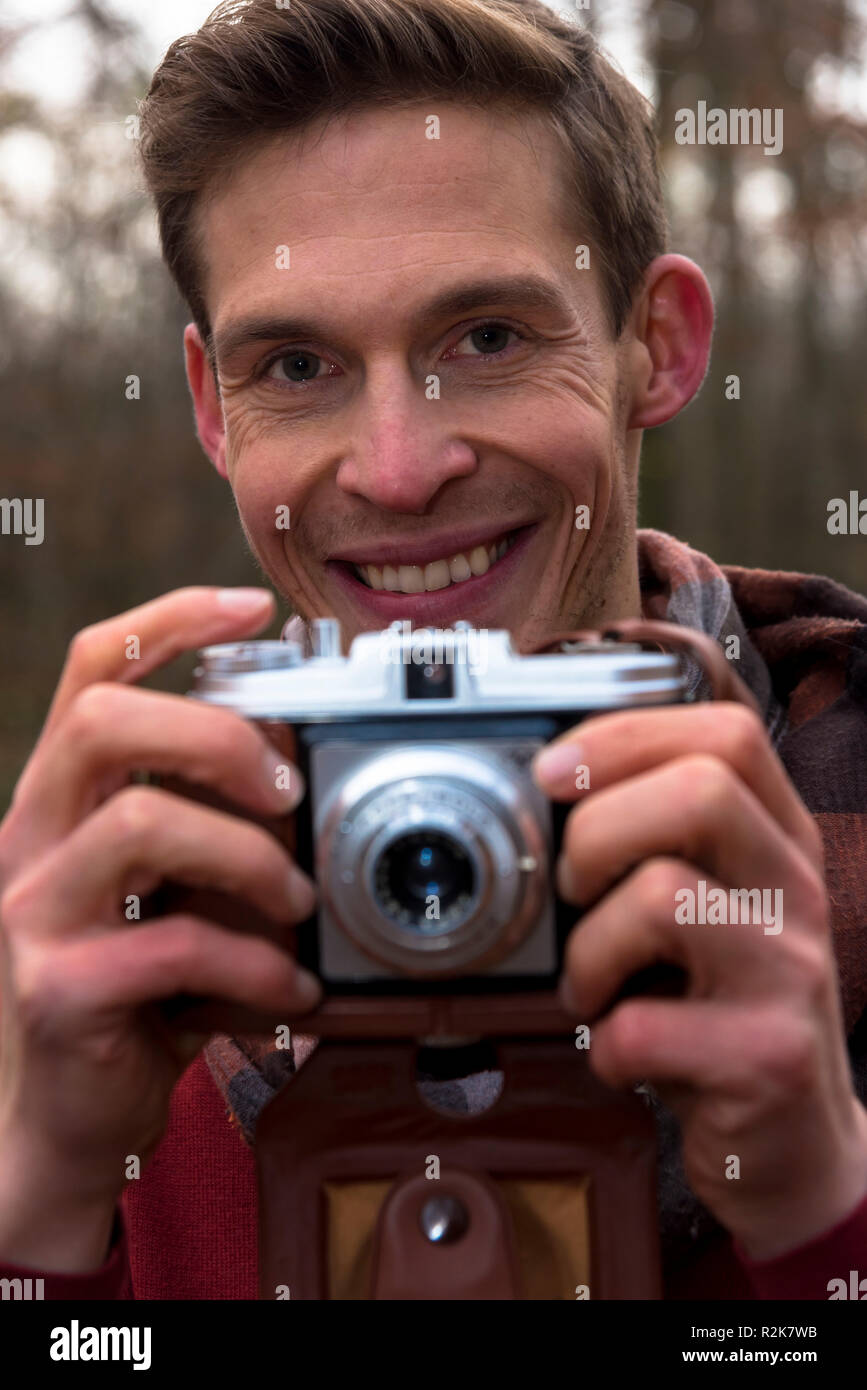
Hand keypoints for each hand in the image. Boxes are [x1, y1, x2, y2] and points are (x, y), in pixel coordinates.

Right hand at [0, 587, 319, 1270]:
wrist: (63, 1118)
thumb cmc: (133, 989)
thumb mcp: (168, 890)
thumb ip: (208, 826)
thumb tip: (301, 770)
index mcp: (62, 798)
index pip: (93, 666)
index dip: (171, 618)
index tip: (256, 608)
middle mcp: (31, 837)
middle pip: (103, 720)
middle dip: (216, 735)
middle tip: (285, 788)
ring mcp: (31, 912)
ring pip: (140, 823)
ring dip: (249, 856)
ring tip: (298, 901)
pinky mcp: (58, 989)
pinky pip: (173, 946)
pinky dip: (256, 966)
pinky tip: (290, 992)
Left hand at [533, 702, 866, 1259]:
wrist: (795, 1143)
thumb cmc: (720, 1011)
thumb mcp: (706, 908)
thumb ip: (656, 842)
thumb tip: (541, 786)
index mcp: (780, 839)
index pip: (728, 735)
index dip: (624, 736)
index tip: (551, 773)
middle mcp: (798, 891)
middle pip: (701, 791)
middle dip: (597, 832)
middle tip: (573, 890)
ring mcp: (792, 973)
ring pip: (662, 898)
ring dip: (588, 949)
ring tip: (590, 987)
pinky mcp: (769, 1058)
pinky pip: (643, 1026)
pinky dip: (603, 1046)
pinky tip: (621, 1055)